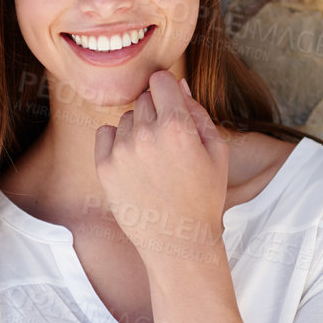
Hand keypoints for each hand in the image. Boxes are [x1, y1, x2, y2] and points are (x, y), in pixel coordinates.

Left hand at [93, 72, 230, 259]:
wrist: (179, 241)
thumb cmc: (204, 197)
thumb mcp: (217, 152)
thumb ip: (199, 113)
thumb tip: (178, 85)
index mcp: (178, 126)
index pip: (161, 80)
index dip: (169, 89)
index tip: (173, 104)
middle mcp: (146, 134)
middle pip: (145, 98)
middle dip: (158, 112)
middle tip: (170, 142)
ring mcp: (122, 150)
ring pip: (127, 118)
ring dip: (139, 129)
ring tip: (155, 159)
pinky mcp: (105, 167)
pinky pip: (105, 133)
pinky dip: (118, 141)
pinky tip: (135, 162)